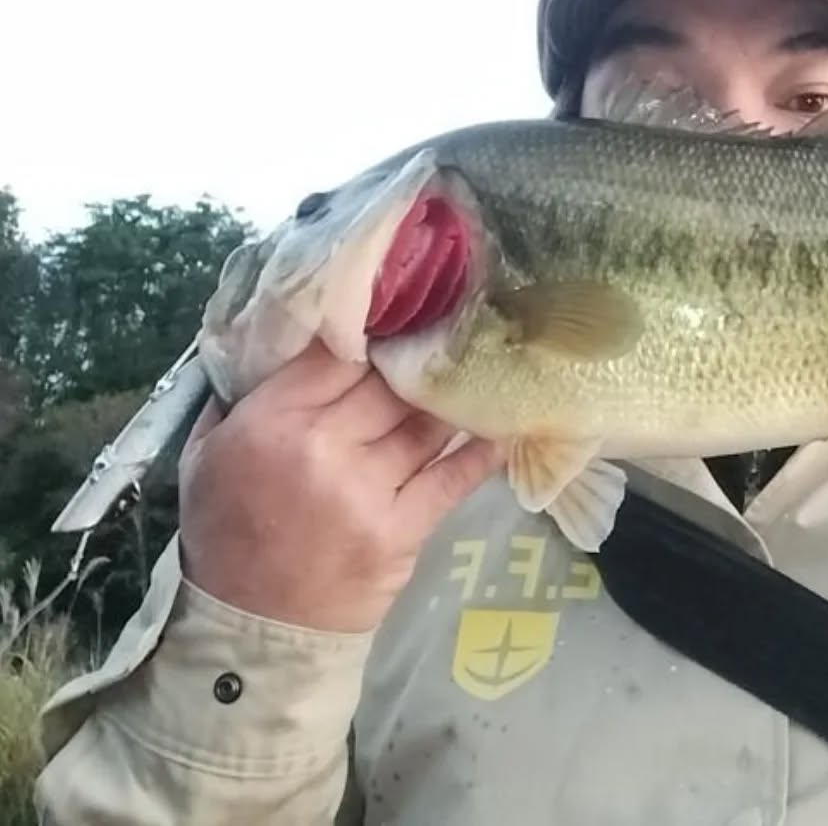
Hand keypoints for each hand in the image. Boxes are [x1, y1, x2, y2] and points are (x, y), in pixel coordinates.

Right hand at [178, 342, 505, 631]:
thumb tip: (281, 338)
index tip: (397, 319)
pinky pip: (454, 476)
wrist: (252, 628)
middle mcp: (321, 448)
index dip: (372, 335)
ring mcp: (367, 489)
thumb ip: (241, 395)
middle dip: (416, 364)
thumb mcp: (207, 454)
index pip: (337, 355)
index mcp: (270, 422)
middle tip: (442, 343)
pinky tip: (500, 426)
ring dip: (451, 400)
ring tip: (474, 375)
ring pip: (425, 423)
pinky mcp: (403, 528)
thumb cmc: (227, 533)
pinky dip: (480, 450)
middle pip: (389, 383)